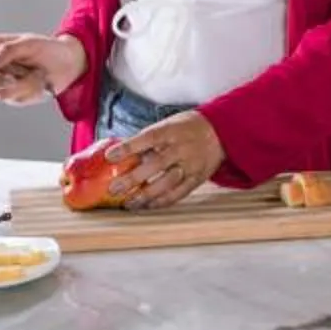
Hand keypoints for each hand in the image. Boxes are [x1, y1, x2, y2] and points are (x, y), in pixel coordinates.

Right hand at [0, 34, 85, 106]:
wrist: (68, 65)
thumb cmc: (47, 49)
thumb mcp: (29, 43)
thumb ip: (8, 50)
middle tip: (10, 76)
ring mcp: (2, 83)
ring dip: (20, 82)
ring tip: (35, 73)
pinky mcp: (14, 96)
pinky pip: (15, 97)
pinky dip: (29, 89)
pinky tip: (39, 81)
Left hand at [104, 110, 227, 208]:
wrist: (220, 131)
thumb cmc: (186, 127)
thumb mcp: (168, 124)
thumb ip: (147, 139)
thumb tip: (118, 153)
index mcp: (172, 131)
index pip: (148, 138)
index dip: (128, 147)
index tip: (110, 156)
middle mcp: (182, 148)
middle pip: (156, 164)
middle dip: (133, 178)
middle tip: (113, 189)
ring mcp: (191, 165)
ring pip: (167, 183)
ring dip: (145, 195)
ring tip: (128, 203)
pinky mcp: (197, 178)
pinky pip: (178, 193)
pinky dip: (161, 201)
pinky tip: (146, 206)